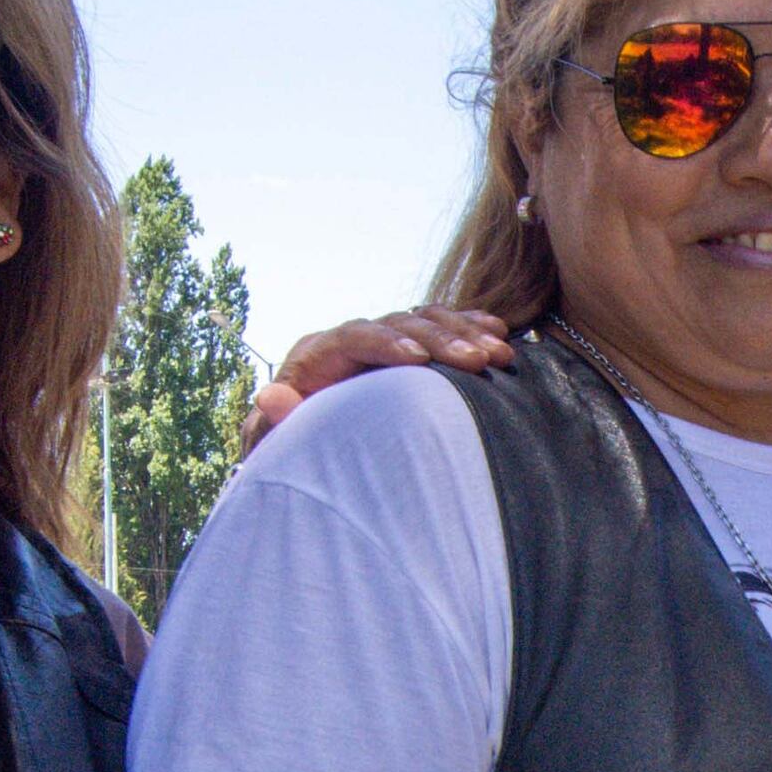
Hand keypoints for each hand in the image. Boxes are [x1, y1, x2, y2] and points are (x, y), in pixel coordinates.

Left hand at [241, 307, 519, 447]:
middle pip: (399, 324)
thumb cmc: (289, 451)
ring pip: (425, 320)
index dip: (388, 343)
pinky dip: (468, 325)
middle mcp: (350, 340)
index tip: (421, 360)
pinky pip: (440, 327)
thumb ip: (272, 422)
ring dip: (464, 332)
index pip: (355, 336)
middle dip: (442, 338)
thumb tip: (272, 396)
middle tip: (480, 359)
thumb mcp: (272, 444)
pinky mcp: (405, 351)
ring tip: (498, 352)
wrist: (303, 450)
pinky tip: (499, 330)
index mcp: (317, 356)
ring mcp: (381, 342)